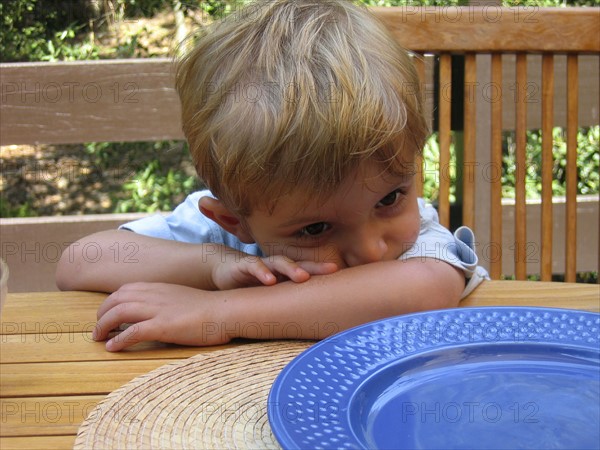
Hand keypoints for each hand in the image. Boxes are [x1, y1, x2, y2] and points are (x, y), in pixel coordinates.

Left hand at [93, 282, 228, 350]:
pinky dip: (118, 340)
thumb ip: (166, 302)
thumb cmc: (209, 308)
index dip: (110, 303)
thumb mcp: (183, 298)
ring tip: (98, 339)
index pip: (125, 290)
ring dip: (103, 326)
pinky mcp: (163, 326)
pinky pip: (133, 332)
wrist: (224, 311)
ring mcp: (158, 310)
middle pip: (116, 300)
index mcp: (159, 288)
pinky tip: (113, 348)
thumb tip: (156, 313)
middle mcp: (154, 295)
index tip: (106, 315)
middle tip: (97, 330)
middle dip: (101, 315)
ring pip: (118, 313)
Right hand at [211, 251, 337, 289]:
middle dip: (315, 267)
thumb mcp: (273, 294)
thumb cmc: (253, 285)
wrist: (224, 271)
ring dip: (291, 268)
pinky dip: (262, 272)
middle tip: (331, 270)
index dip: (325, 272)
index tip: (343, 276)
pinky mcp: (244, 266)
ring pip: (279, 262)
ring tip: (302, 277)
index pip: (309, 271)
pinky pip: (254, 266)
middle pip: (300, 264)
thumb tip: (314, 318)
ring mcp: (262, 264)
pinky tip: (270, 280)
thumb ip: (289, 301)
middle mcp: (277, 266)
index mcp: (286, 273)